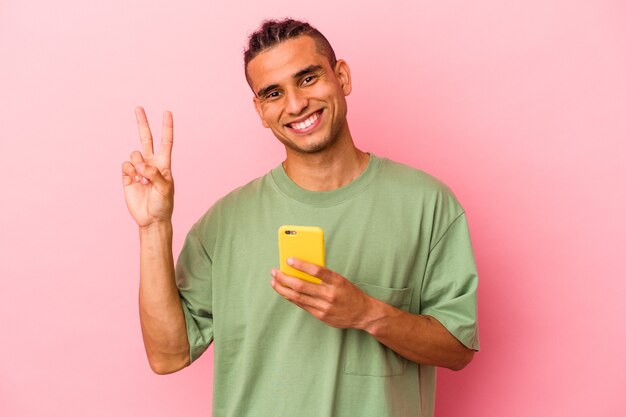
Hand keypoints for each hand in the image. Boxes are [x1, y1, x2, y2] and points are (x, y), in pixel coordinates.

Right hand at [122, 107, 174, 227]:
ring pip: (134, 154)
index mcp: (164, 164)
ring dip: (138, 164)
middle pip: (146, 138)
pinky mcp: (127, 176)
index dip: (167, 127)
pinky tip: (135, 181)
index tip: (167, 112)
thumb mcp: (165, 189)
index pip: (166, 141)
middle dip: (142, 123)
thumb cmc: (163, 204)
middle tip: (138, 107)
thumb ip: (155, 174)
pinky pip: (125, 165)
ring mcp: (138, 169)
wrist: (151, 218)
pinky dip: (129, 171)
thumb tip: (141, 164)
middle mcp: (151, 163)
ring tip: (143, 178)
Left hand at [270, 258, 373, 328]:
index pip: (316, 270)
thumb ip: (323, 276)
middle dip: (284, 278)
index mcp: (337, 281)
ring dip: (283, 289)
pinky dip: (291, 297)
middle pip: (301, 285)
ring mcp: (325, 307)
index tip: (288, 259)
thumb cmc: (349, 293)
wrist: (363, 313)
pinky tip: (284, 292)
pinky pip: (302, 305)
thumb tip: (301, 268)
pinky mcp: (321, 316)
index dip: (301, 264)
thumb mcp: (340, 280)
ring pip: (297, 297)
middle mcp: (330, 294)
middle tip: (274, 271)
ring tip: (274, 282)